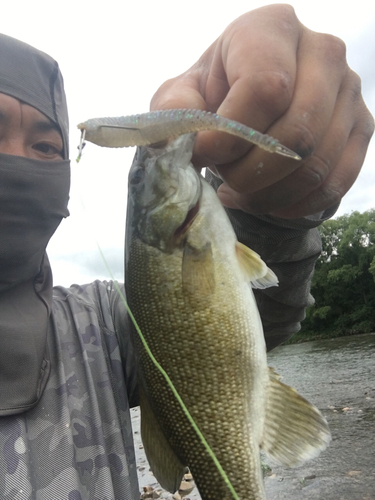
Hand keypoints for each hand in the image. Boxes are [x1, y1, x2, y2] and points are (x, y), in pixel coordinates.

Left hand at [150, 4, 373, 217]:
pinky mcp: (361, 127)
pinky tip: (266, 201)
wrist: (253, 100)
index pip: (265, 88)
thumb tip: (177, 142)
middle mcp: (323, 52)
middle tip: (224, 178)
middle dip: (250, 171)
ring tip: (239, 191)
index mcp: (272, 28)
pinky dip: (294, 205)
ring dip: (268, 193)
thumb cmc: (215, 94)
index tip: (205, 155)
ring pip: (315, 165)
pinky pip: (333, 184)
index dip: (231, 135)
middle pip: (296, 133)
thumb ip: (174, 111)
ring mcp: (349, 91)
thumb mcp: (183, 95)